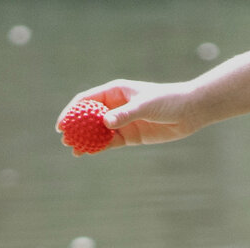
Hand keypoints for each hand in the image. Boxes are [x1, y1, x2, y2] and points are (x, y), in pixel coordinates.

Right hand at [56, 80, 205, 149]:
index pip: (87, 100)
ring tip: (74, 151)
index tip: (62, 124)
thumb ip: (125, 114)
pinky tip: (89, 153)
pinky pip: (111, 143)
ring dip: (86, 140)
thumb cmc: (167, 100)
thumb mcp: (145, 105)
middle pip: (89, 117)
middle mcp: (116, 105)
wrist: (187, 112)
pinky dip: (100, 148)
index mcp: (115, 91)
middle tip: (65, 140)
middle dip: (76, 128)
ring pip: (98, 132)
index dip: (72, 111)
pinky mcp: (131, 136)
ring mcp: (122, 121)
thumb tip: (105, 122)